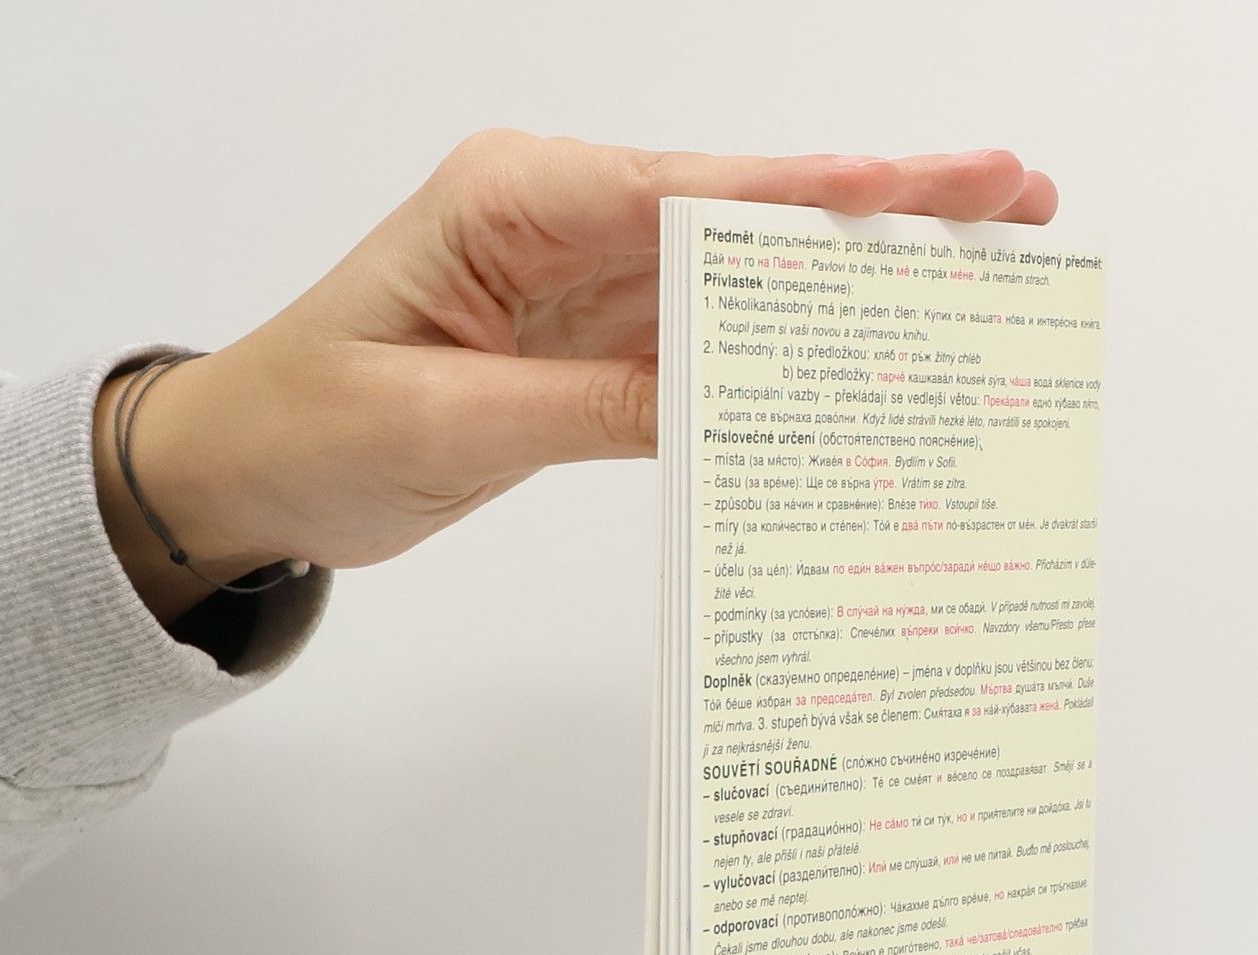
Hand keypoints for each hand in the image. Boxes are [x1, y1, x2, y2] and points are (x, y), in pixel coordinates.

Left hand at [92, 133, 1057, 624]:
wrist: (247, 466)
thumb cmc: (308, 424)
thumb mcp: (447, 425)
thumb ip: (591, 408)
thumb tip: (724, 404)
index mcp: (516, 201)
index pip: (695, 192)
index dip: (824, 194)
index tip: (932, 184)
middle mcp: (563, 220)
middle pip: (748, 211)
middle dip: (882, 206)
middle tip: (1011, 192)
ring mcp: (585, 281)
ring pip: (744, 275)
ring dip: (855, 280)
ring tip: (975, 265)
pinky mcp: (593, 345)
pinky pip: (707, 346)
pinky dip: (786, 356)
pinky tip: (865, 357)